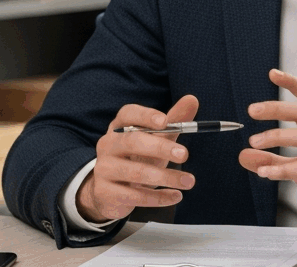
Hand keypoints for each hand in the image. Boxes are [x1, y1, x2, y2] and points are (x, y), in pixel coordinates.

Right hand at [76, 95, 198, 222]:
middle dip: (160, 147)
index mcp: (119, 127)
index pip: (128, 114)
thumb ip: (174, 121)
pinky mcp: (105, 193)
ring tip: (189, 181)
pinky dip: (158, 197)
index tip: (165, 121)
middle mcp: (108, 145)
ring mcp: (104, 169)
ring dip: (166, 177)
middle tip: (185, 154)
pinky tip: (176, 196)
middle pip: (133, 142)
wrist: (110, 192)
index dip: (146, 116)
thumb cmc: (137, 157)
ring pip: (136, 172)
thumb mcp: (156, 139)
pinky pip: (134, 196)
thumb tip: (192, 99)